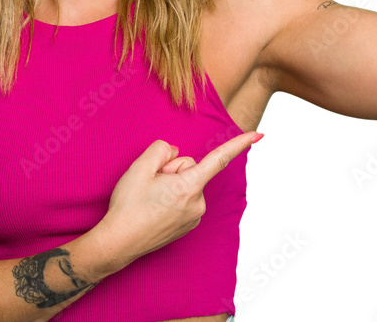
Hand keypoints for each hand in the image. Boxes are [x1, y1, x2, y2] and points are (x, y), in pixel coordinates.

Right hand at [97, 132, 258, 267]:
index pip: (219, 159)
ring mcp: (194, 217)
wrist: (118, 242)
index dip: (239, 144)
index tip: (258, 135)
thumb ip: (161, 150)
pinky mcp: (188, 225)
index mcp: (189, 186)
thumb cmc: (128, 205)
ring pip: (187, 184)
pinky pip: (185, 199)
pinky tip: (154, 209)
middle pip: (191, 168)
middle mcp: (198, 203)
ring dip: (171, 186)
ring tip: (150, 200)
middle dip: (172, 170)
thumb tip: (174, 153)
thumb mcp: (140, 167)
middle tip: (150, 185)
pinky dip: (172, 199)